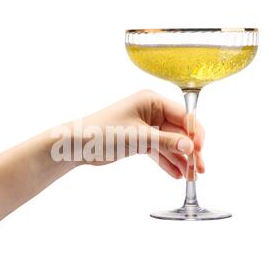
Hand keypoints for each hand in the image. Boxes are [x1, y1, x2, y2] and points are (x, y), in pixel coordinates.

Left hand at [79, 89, 204, 178]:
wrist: (78, 145)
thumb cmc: (103, 132)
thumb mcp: (138, 137)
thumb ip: (166, 142)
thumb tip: (191, 147)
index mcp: (151, 101)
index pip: (182, 116)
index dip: (194, 133)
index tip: (200, 151)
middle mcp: (151, 112)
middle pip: (178, 132)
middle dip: (189, 151)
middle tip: (198, 169)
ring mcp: (146, 127)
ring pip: (169, 143)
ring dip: (179, 159)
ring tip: (189, 177)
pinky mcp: (139, 140)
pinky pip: (158, 151)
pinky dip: (166, 162)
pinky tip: (176, 175)